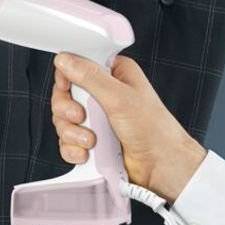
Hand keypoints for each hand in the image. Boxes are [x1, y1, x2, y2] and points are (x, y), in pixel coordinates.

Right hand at [52, 52, 206, 203]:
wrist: (160, 165)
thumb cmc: (153, 129)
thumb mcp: (120, 97)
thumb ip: (90, 77)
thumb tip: (65, 60)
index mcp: (114, 74)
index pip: (77, 66)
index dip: (67, 78)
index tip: (67, 88)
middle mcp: (104, 94)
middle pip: (65, 95)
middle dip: (67, 110)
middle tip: (81, 117)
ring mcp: (97, 119)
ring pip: (64, 121)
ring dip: (72, 133)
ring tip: (92, 140)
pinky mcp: (92, 140)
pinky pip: (68, 142)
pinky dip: (73, 149)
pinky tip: (87, 152)